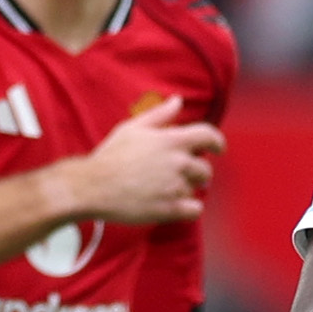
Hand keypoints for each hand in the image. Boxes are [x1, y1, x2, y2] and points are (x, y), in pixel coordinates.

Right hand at [65, 101, 224, 224]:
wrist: (94, 186)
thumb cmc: (111, 155)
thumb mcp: (133, 128)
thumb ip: (159, 115)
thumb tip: (178, 101)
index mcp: (171, 141)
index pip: (209, 136)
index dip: (217, 142)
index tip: (218, 148)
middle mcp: (178, 163)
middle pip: (205, 168)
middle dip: (196, 170)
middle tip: (176, 173)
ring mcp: (176, 187)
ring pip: (197, 189)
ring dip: (186, 188)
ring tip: (162, 187)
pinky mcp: (170, 209)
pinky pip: (195, 210)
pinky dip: (188, 208)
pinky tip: (173, 204)